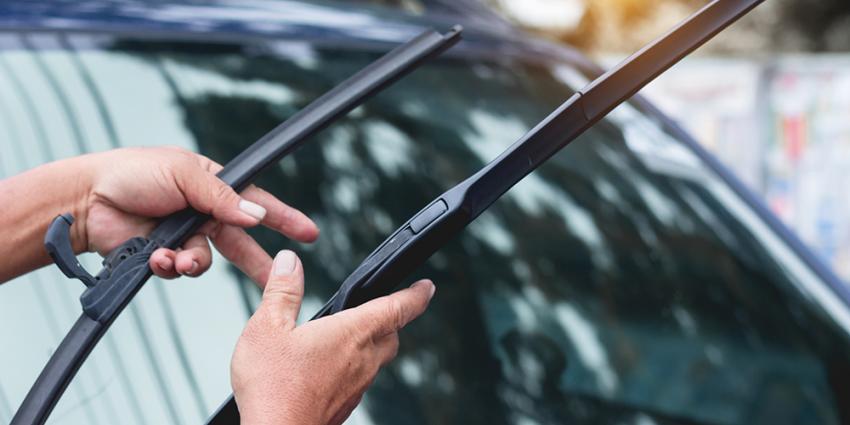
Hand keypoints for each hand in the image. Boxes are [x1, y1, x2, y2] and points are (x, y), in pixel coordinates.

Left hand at [83, 147, 317, 283]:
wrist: (86, 200)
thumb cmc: (132, 173)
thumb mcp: (184, 174)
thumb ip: (222, 197)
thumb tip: (254, 217)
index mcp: (212, 186)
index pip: (256, 202)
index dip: (283, 218)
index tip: (309, 233)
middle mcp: (202, 212)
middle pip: (240, 242)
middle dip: (258, 263)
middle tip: (276, 281)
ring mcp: (183, 235)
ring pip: (207, 261)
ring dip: (195, 262)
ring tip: (177, 259)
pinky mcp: (164, 255)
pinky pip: (181, 269)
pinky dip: (171, 266)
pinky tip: (157, 257)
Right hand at [231, 250, 434, 424]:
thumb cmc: (273, 387)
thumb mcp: (267, 327)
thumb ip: (282, 292)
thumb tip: (289, 263)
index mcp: (352, 333)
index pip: (397, 308)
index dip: (416, 295)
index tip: (427, 287)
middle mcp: (362, 361)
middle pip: (392, 335)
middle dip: (392, 320)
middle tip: (386, 309)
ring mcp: (356, 387)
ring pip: (376, 361)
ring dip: (370, 346)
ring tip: (349, 337)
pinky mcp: (344, 407)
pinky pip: (359, 382)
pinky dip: (353, 369)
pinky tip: (329, 369)